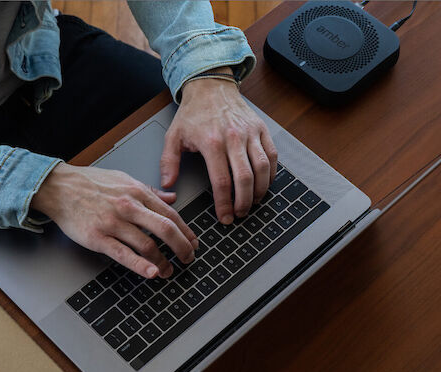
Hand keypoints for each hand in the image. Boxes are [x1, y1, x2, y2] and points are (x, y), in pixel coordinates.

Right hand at [31, 163, 198, 278]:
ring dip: (162, 261)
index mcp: (137, 192)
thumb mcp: (124, 179)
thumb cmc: (90, 182)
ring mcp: (113, 223)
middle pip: (166, 229)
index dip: (186, 231)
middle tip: (188, 258)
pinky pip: (123, 254)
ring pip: (147, 245)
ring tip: (168, 271)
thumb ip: (149, 191)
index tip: (193, 242)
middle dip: (182, 247)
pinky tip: (152, 272)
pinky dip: (140, 266)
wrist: (59, 187)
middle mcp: (129, 207)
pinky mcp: (98, 238)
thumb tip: (171, 196)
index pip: (171, 214)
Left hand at [161, 69, 277, 224]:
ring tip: (253, 202)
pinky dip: (270, 174)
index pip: (222, 181)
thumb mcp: (173, 135)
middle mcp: (234, 138)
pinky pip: (272, 155)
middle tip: (240, 214)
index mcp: (211, 142)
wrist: (211, 86)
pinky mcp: (261, 129)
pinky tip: (264, 184)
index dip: (224, 204)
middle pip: (245, 178)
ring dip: (260, 191)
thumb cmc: (193, 112)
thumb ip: (168, 161)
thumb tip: (167, 183)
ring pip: (262, 168)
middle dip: (244, 202)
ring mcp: (250, 133)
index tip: (224, 217)